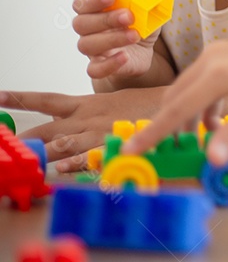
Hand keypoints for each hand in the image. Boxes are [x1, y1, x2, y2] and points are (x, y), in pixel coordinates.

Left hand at [0, 87, 165, 171]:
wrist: (172, 104)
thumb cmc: (140, 107)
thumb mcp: (108, 106)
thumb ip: (86, 116)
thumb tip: (64, 131)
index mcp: (84, 104)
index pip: (46, 100)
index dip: (21, 99)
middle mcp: (86, 117)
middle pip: (47, 127)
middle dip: (25, 136)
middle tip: (8, 141)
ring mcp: (98, 132)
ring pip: (63, 142)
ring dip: (44, 151)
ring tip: (29, 156)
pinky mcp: (113, 144)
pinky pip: (89, 156)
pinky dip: (74, 162)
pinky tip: (61, 167)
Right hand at [72, 0, 160, 78]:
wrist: (141, 53)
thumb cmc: (139, 27)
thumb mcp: (146, 11)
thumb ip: (144, 1)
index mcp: (94, 11)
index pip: (81, 3)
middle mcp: (88, 30)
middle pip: (81, 23)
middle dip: (105, 18)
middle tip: (128, 16)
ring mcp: (92, 50)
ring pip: (87, 44)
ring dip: (111, 38)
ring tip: (134, 35)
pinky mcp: (99, 67)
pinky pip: (94, 69)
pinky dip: (109, 64)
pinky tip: (125, 56)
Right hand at [124, 25, 227, 165]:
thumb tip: (211, 159)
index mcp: (218, 73)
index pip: (177, 109)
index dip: (154, 132)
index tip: (131, 150)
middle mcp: (209, 59)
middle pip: (175, 98)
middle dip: (167, 127)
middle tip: (167, 155)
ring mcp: (214, 53)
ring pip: (184, 90)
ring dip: (185, 117)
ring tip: (199, 141)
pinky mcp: (220, 53)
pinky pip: (198, 82)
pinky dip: (198, 104)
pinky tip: (214, 122)